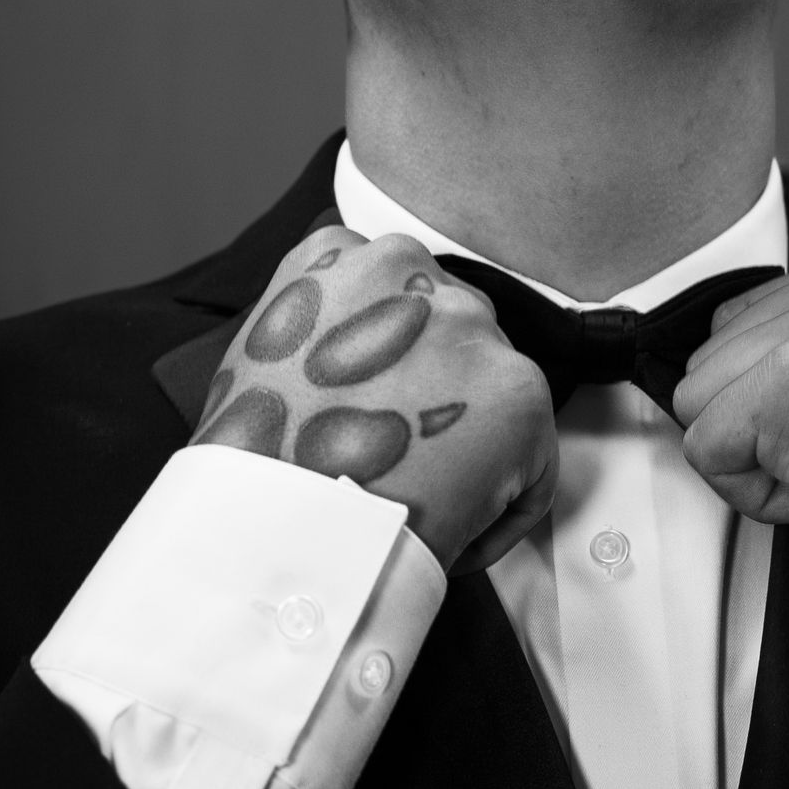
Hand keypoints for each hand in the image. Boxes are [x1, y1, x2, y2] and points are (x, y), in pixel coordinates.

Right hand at [192, 227, 557, 573]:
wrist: (277, 532)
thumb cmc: (255, 465)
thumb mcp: (256, 359)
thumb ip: (317, 329)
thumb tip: (352, 357)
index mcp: (338, 257)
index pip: (393, 287)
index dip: (392, 357)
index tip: (379, 399)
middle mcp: (410, 273)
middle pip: (452, 330)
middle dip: (437, 392)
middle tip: (399, 455)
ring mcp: (470, 327)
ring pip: (491, 389)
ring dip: (469, 443)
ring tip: (419, 498)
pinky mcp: (519, 391)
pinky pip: (533, 460)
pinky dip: (502, 507)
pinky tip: (452, 529)